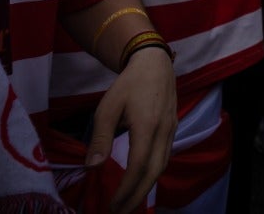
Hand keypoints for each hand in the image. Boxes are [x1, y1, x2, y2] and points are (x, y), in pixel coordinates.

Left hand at [87, 46, 175, 212]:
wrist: (155, 64)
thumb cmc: (128, 84)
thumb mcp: (107, 107)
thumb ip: (100, 137)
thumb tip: (91, 166)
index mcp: (147, 126)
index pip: (138, 166)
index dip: (126, 189)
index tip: (112, 205)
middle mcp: (163, 132)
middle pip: (154, 172)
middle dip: (138, 196)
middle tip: (120, 211)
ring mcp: (171, 130)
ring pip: (162, 166)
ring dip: (146, 187)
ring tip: (129, 201)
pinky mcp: (172, 129)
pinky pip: (165, 157)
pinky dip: (153, 174)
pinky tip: (142, 180)